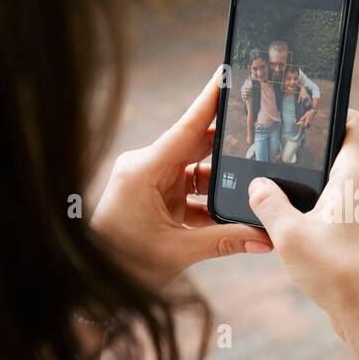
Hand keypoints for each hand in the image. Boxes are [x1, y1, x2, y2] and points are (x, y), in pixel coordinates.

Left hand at [90, 67, 271, 290]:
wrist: (93, 286)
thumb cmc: (124, 263)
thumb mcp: (178, 251)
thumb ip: (224, 241)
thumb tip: (265, 238)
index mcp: (145, 170)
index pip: (186, 128)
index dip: (209, 102)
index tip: (227, 73)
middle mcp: (147, 169)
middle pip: (196, 147)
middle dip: (229, 147)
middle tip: (263, 137)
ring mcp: (151, 183)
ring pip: (197, 172)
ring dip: (222, 183)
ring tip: (255, 187)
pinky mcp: (156, 199)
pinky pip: (191, 192)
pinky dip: (211, 204)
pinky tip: (235, 214)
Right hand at [246, 109, 358, 340]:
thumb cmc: (339, 273)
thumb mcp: (290, 234)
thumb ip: (268, 203)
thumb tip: (256, 184)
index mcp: (356, 173)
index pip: (355, 120)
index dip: (332, 108)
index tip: (300, 108)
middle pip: (340, 146)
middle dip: (309, 143)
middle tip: (273, 141)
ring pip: (335, 177)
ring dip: (308, 176)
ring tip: (273, 176)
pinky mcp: (357, 231)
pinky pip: (334, 203)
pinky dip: (312, 202)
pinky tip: (286, 214)